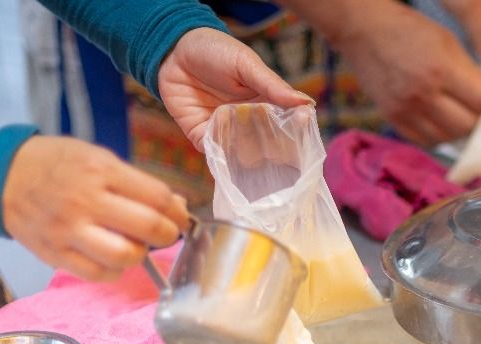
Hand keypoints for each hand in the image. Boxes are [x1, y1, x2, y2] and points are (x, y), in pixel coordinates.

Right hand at [2, 136, 189, 281]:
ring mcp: (68, 230)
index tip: (180, 218)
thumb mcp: (100, 159)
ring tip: (135, 246)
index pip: (158, 198)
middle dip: (168, 235)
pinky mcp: (54, 254)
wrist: (2, 176)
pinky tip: (112, 258)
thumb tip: (177, 208)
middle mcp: (86, 200)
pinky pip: (98, 274)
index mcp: (101, 171)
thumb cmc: (59, 165)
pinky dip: (114, 271)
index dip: (178, 213)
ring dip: (140, 255)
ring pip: (125, 256)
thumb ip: (138, 184)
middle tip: (165, 234)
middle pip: (148, 228)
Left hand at [157, 28, 312, 150]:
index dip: (296, 135)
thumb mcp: (247, 65)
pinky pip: (216, 154)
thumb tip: (307, 103)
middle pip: (269, 148)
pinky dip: (221, 155)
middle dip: (274, 151)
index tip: (302, 134)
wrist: (173, 49)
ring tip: (247, 145)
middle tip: (275, 148)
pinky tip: (225, 149)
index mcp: (266, 105)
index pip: (287, 128)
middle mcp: (249, 123)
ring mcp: (227, 132)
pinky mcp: (203, 137)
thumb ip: (273, 86)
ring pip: (244, 155)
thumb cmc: (215, 50)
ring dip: (247, 154)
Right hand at [335, 3, 480, 145]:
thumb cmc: (406, 29)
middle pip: (467, 126)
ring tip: (465, 116)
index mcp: (440, 70)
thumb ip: (469, 70)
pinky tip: (444, 122)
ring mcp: (405, 110)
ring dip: (461, 130)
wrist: (362, 31)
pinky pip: (425, 140)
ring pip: (447, 138)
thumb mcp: (446, 40)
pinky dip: (440, 135)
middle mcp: (422, 95)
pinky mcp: (392, 118)